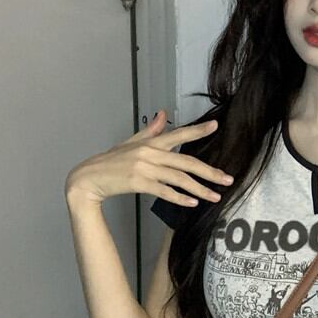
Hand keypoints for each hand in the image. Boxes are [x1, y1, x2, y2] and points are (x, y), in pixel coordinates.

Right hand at [64, 110, 232, 207]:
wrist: (89, 178)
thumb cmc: (111, 162)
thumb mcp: (131, 143)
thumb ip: (150, 130)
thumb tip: (163, 114)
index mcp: (150, 143)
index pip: (178, 134)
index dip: (198, 130)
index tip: (216, 127)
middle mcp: (150, 153)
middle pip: (187, 162)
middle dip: (210, 172)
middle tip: (228, 179)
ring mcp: (145, 168)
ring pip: (179, 179)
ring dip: (200, 189)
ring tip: (216, 197)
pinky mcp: (139, 183)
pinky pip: (165, 191)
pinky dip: (180, 198)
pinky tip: (193, 203)